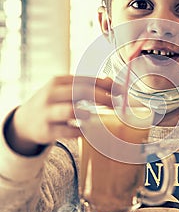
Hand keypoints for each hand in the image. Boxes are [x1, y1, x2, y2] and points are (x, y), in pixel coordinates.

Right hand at [4, 75, 118, 155]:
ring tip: (90, 116)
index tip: (120, 91)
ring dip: (85, 114)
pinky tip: (83, 130)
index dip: (104, 85)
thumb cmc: (51, 104)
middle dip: (101, 97)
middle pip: (79, 92)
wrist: (24, 122)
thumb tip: (111, 81)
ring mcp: (47, 113)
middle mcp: (51, 95)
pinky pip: (67, 131)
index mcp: (57, 82)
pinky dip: (78, 131)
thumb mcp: (64, 91)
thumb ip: (86, 86)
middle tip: (115, 104)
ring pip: (70, 111)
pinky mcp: (46, 131)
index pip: (84, 80)